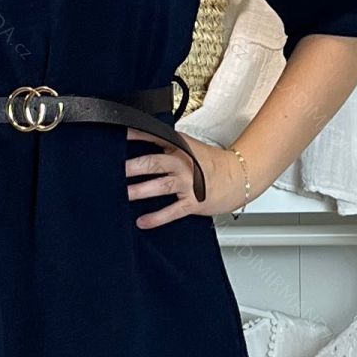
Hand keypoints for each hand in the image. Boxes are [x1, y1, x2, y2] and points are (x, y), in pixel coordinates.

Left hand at [125, 127, 248, 227]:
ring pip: (160, 186)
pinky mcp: (193, 202)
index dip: (135, 136)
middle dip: (133, 167)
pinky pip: (172, 211)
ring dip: (140, 190)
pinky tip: (142, 221)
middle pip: (154, 163)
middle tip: (116, 170)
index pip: (154, 137)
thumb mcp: (188, 148)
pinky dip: (157, 218)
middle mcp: (183, 163)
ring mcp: (188, 183)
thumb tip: (139, 145)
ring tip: (125, 193)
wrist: (239, 177)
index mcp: (180, 147)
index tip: (118, 137)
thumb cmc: (211, 163)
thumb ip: (167, 147)